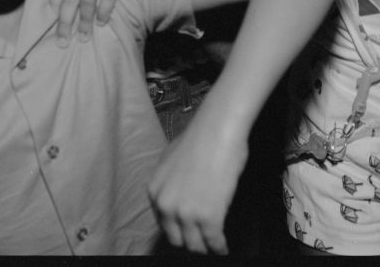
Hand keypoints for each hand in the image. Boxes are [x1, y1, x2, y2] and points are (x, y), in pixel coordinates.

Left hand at [148, 105, 246, 254]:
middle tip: (201, 240)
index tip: (187, 231)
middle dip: (189, 241)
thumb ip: (169, 181)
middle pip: (176, 238)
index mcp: (155, 192)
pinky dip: (220, 248)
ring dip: (205, 247)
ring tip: (213, 246)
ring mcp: (186, 214)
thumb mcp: (171, 159)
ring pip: (194, 245)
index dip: (177, 229)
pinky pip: (214, 242)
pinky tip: (224, 248)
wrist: (217, 131)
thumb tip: (177, 193)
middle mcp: (166, 206)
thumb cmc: (200, 138)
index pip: (163, 223)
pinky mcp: (208, 218)